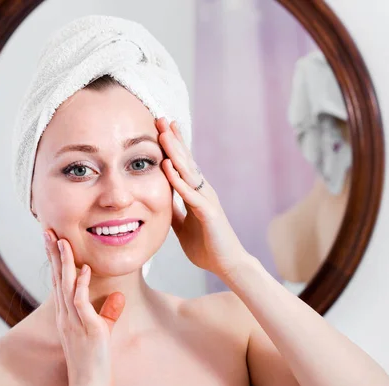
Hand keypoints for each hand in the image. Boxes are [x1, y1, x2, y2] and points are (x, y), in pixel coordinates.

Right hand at [44, 229, 125, 385]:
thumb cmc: (94, 360)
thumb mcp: (102, 332)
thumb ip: (109, 313)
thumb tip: (119, 297)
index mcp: (66, 314)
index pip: (59, 281)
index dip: (55, 260)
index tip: (53, 240)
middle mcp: (66, 315)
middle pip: (57, 278)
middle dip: (52, 254)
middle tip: (47, 230)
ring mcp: (73, 321)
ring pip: (65, 286)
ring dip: (64, 263)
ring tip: (62, 241)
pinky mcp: (86, 328)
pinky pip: (80, 302)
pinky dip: (82, 285)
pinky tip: (85, 269)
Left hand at [156, 117, 248, 279]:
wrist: (227, 264)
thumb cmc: (207, 245)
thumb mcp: (183, 225)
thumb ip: (175, 210)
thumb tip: (160, 201)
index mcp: (197, 193)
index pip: (183, 164)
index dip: (173, 145)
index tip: (161, 126)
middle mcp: (203, 191)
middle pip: (186, 160)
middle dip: (173, 139)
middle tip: (161, 117)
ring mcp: (207, 200)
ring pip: (189, 171)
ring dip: (175, 152)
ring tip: (163, 133)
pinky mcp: (209, 213)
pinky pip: (190, 194)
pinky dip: (178, 180)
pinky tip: (167, 168)